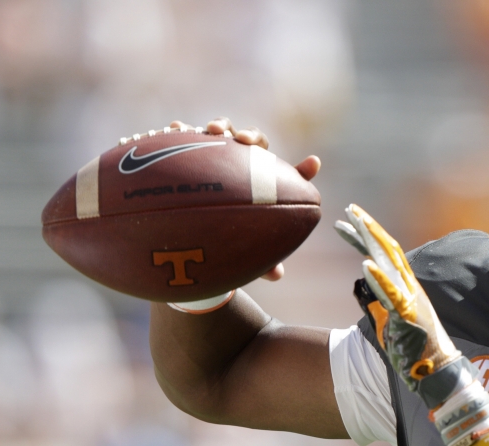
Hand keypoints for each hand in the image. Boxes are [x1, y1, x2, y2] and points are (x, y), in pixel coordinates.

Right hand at [169, 117, 323, 282]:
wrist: (195, 226)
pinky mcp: (189, 151)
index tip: (314, 163)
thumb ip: (263, 258)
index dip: (303, 170)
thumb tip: (277, 276)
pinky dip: (183, 130)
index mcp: (263, 182)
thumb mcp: (247, 246)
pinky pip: (185, 137)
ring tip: (212, 131)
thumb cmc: (228, 235)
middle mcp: (241, 161)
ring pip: (221, 132)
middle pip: (252, 141)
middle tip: (243, 143)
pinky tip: (175, 128)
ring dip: (220, 126)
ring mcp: (215, 152)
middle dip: (250, 137)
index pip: (288, 175)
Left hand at [335, 204, 474, 406]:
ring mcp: (410, 298)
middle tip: (349, 208)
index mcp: (405, 285)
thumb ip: (379, 299)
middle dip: (367, 226)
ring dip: (370, 240)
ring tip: (353, 222)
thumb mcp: (391, 317)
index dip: (365, 235)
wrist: (438, 368)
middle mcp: (409, 285)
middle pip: (387, 248)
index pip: (384, 253)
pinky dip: (379, 278)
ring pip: (389, 261)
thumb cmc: (415, 346)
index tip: (347, 220)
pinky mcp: (409, 314)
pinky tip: (364, 264)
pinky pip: (393, 293)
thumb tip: (364, 285)